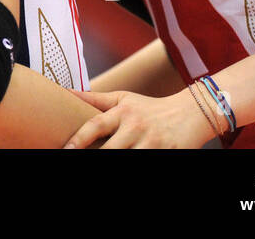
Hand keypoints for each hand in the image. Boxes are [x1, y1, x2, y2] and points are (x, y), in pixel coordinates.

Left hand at [63, 88, 215, 148]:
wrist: (189, 113)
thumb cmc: (148, 108)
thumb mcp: (122, 99)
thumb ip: (94, 99)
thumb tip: (64, 91)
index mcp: (123, 112)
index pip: (96, 125)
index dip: (79, 139)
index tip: (67, 148)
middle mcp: (136, 127)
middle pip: (109, 149)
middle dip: (95, 156)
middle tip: (75, 158)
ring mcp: (152, 143)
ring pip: (127, 158)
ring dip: (117, 159)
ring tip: (100, 164)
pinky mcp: (166, 154)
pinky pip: (146, 162)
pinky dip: (137, 163)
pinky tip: (128, 160)